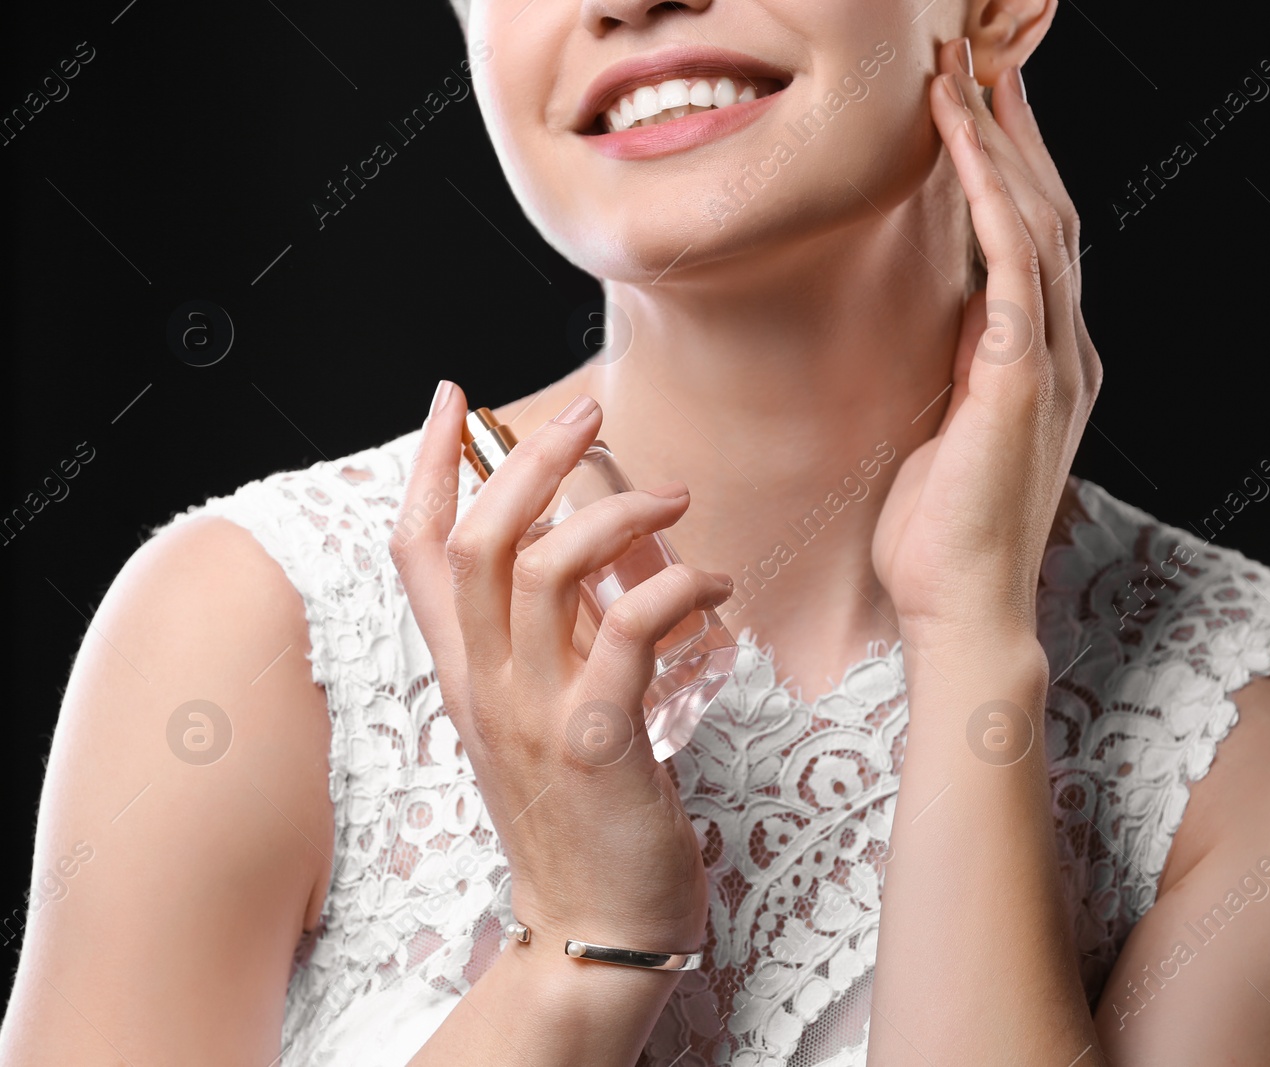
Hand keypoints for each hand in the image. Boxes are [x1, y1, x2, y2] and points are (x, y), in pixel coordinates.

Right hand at [391, 385, 732, 957]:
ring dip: (614, 514)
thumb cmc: (584, 815)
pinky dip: (676, 590)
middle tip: (586, 413)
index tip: (454, 400)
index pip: (418, 552)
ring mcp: (535, 713)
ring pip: (544, 569)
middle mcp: (485, 687)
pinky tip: (714, 589)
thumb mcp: (546, 713)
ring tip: (674, 501)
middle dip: (526, 459)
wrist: (595, 928)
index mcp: (465, 675)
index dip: (431, 468)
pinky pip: (630, 630)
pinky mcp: (599, 742)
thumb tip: (590, 551)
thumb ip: (555, 636)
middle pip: (476, 541)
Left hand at [872, 40, 1101, 647]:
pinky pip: (1014, 256)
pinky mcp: (1023, 372)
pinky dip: (990, 187)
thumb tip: (951, 313)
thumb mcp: (950, 429)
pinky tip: (961, 135)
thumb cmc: (942, 536)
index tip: (977, 108)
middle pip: (1051, 211)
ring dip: (1000, 139)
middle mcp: (1064, 351)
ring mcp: (1053, 360)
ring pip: (1040, 217)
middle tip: (977, 58)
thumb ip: (964, 366)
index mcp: (1046, 365)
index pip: (1039, 243)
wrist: (961, 607)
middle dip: (1013, 131)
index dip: (1012, 169)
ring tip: (963, 71)